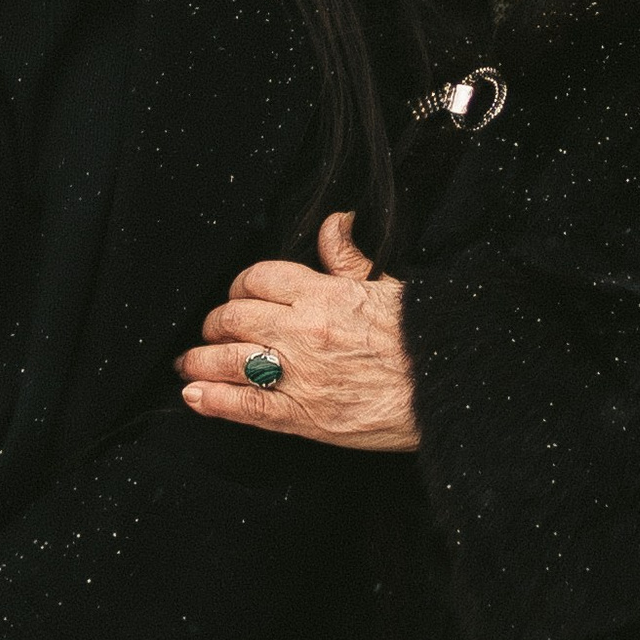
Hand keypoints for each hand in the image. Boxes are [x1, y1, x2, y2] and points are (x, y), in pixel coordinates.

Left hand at [175, 216, 420, 452]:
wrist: (449, 388)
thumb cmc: (422, 338)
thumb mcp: (386, 285)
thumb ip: (348, 257)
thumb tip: (335, 222)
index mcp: (324, 294)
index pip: (260, 278)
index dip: (241, 285)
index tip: (239, 294)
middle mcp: (304, 331)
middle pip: (235, 316)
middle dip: (216, 322)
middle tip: (212, 330)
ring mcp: (300, 375)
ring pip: (229, 360)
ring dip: (200, 359)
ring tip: (190, 362)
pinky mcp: (303, 417)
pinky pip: (245, 407)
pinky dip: (213, 399)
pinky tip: (195, 394)